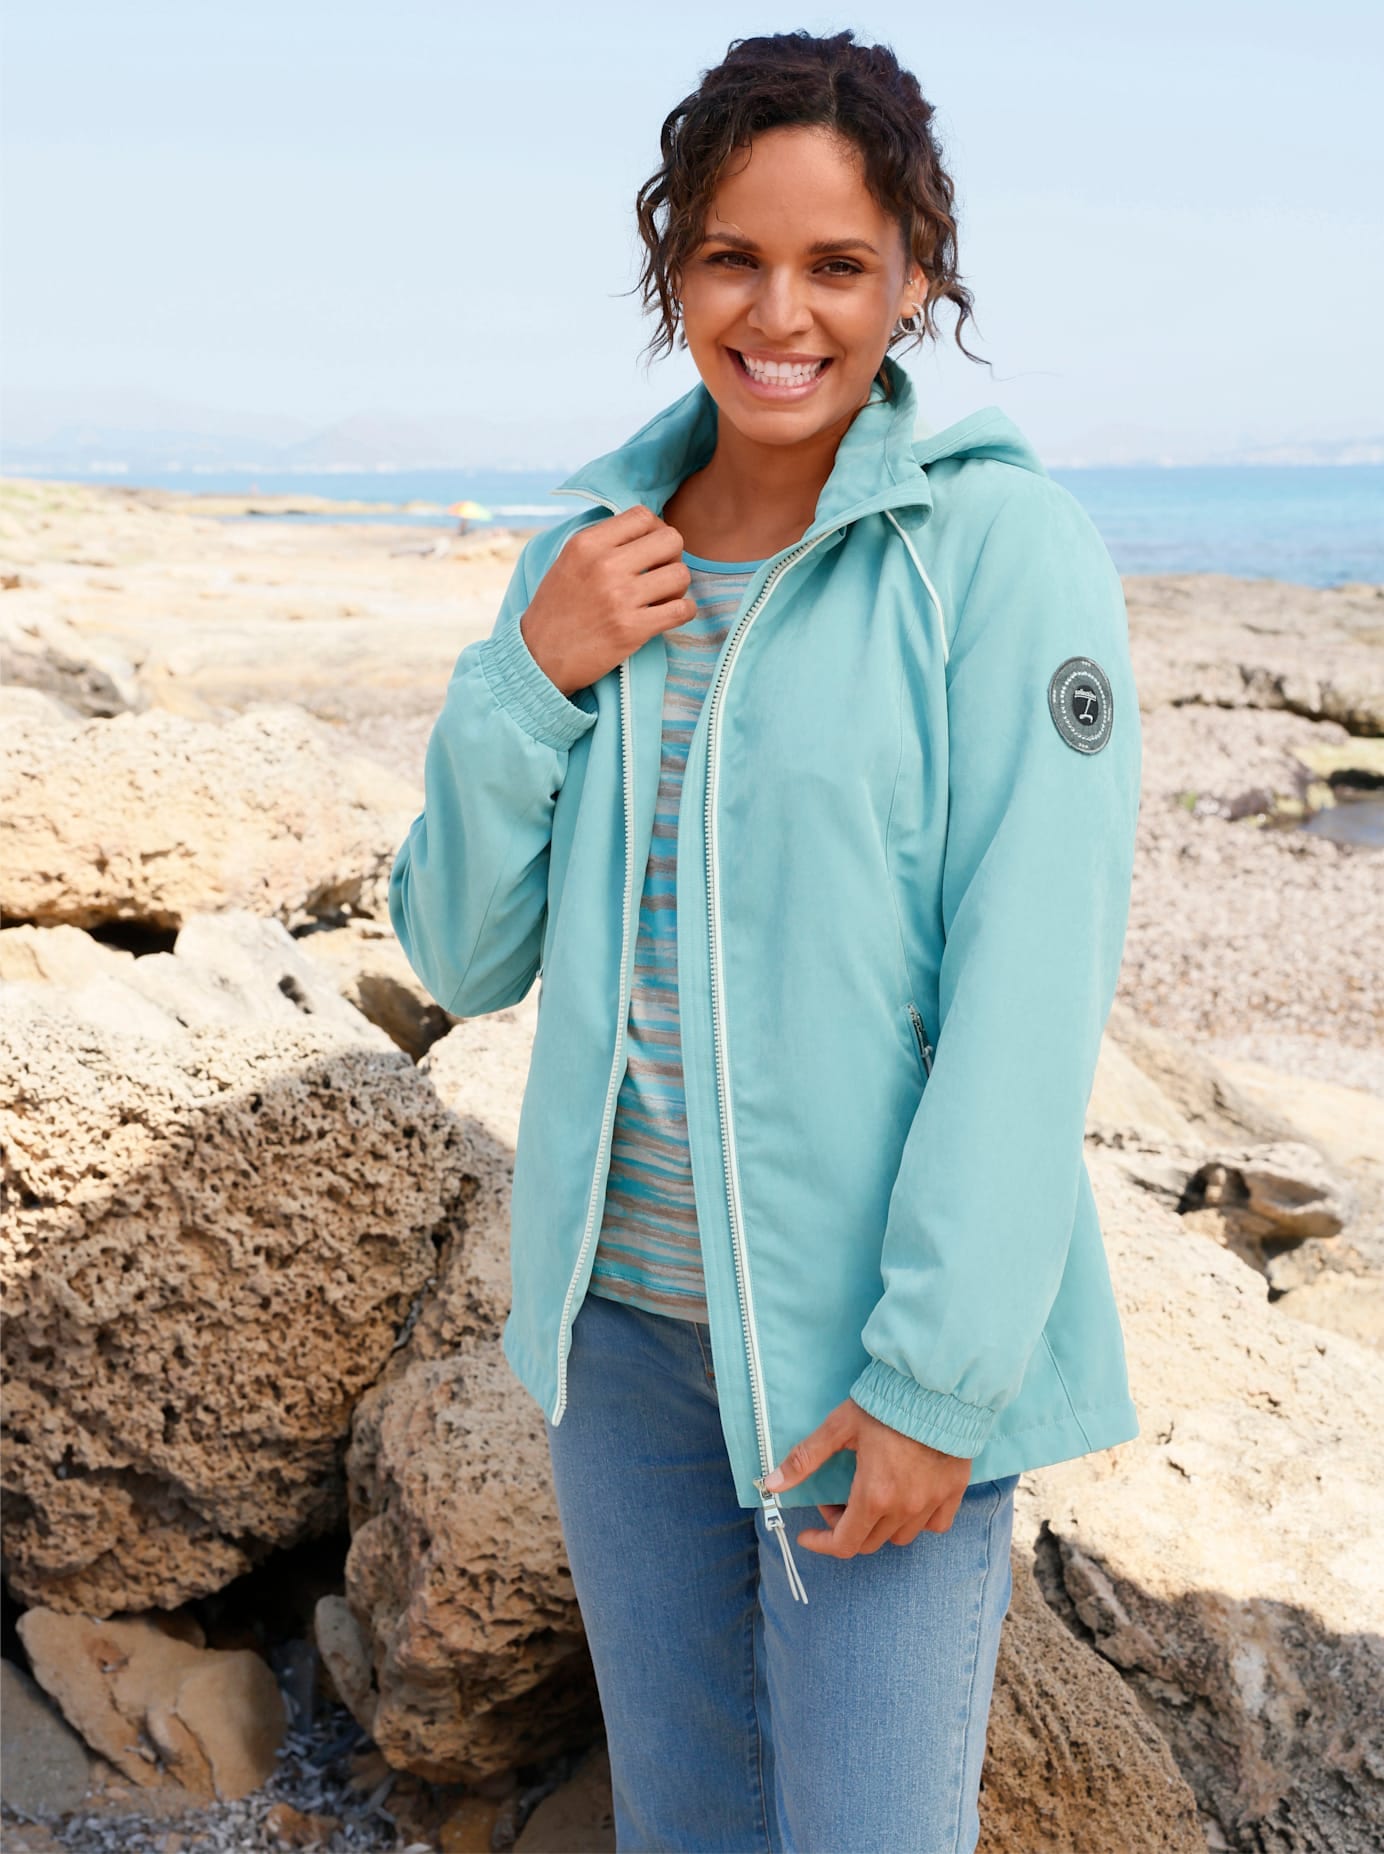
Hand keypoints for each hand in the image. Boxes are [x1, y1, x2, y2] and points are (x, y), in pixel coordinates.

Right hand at [519, 503, 696, 697]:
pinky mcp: (632, 629)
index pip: (643, 515)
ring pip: (681, 574)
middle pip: (671, 539)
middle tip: (659, 573)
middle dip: (672, 556)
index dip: (655, 530)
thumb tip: (645, 527)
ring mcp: (619, 598)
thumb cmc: (556, 609)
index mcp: (586, 544)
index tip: (649, 549)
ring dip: (678, 586)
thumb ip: (602, 542)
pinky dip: (683, 611)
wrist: (539, 658)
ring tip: (662, 597)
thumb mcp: (568, 561)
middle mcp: (604, 565)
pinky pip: (683, 609)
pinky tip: (669, 614)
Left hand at [761, 1397, 972, 1556]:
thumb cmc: (887, 1404)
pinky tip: (906, 1499)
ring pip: (900, 1536)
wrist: (937, 1387)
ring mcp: (932, 1503)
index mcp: (874, 1496)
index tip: (807, 1535)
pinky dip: (917, 1521)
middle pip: (869, 1542)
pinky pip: (935, 1525)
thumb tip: (772, 1483)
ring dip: (879, 1526)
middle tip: (835, 1499)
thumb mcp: (839, 1427)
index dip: (821, 1543)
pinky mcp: (953, 1491)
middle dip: (845, 1527)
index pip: (844, 1544)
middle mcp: (905, 1507)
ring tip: (869, 1497)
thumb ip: (806, 1458)